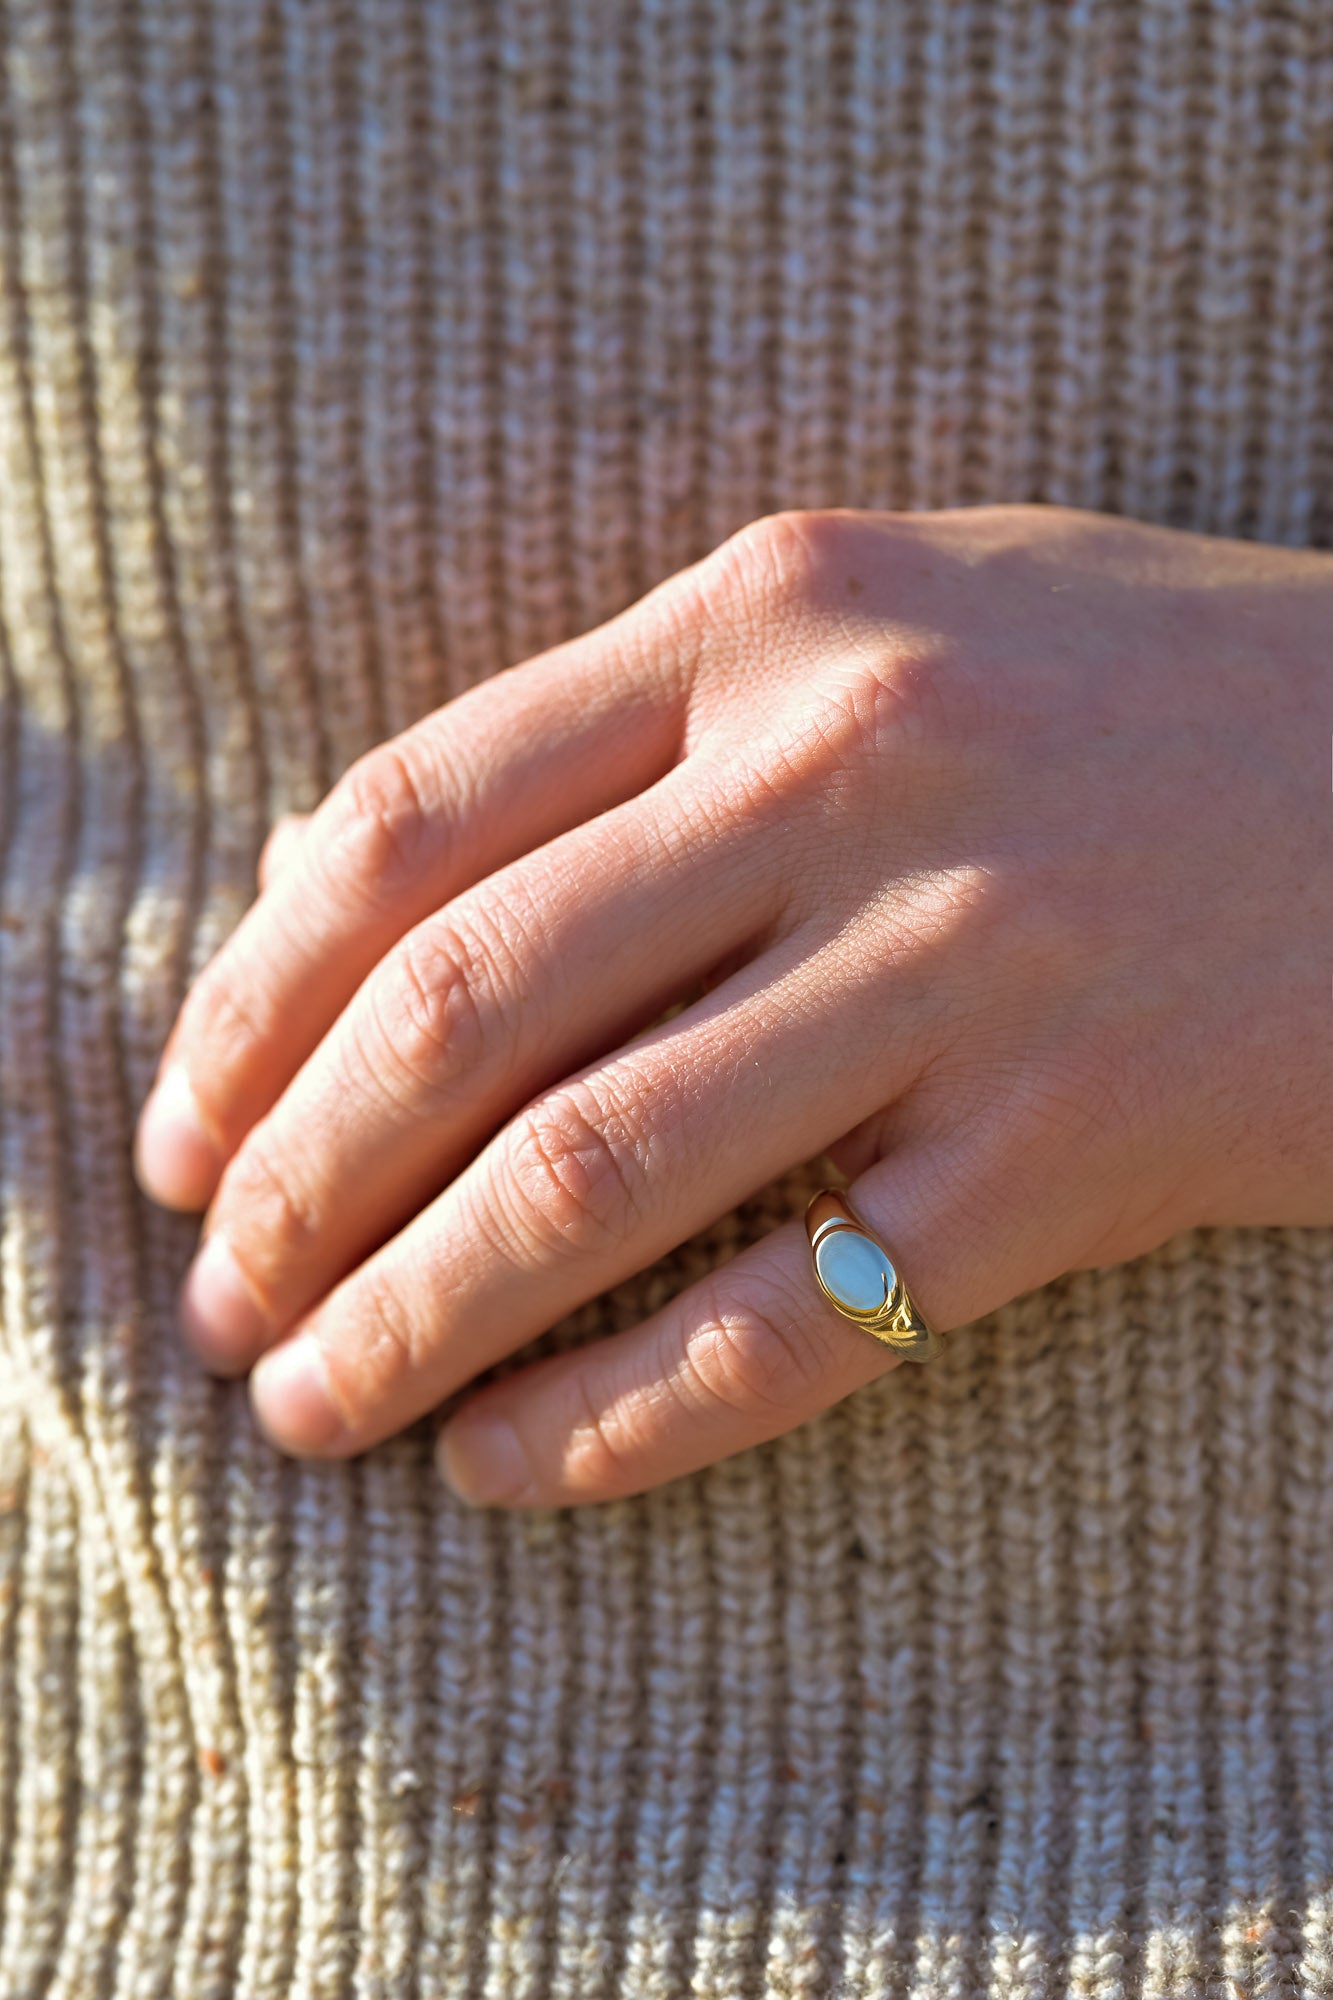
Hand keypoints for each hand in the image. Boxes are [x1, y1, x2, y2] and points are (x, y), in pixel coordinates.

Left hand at [132, 504, 1332, 1504]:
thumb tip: (358, 892)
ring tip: (308, 1409)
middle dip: (294, 1185)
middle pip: (465, 1008)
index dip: (251, 999)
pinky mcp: (1082, 1142)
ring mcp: (970, 958)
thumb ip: (636, 724)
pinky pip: (803, 1316)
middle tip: (218, 1302)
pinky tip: (508, 1465)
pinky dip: (620, 1415)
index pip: (410, 820)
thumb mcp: (888, 618)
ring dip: (407, 1319)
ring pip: (592, 1175)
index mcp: (772, 616)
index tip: (185, 1131)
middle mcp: (852, 767)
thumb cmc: (1145, 693)